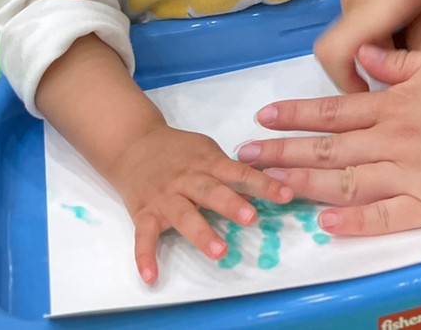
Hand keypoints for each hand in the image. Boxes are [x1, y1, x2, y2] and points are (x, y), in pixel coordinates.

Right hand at [105, 124, 292, 283]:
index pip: (240, 172)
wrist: (133, 144)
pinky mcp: (144, 213)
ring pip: (183, 215)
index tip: (287, 194)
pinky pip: (143, 236)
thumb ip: (232, 173)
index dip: (264, 183)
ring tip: (220, 251)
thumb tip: (260, 193)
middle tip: (252, 218)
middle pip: (211, 191)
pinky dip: (145, 256)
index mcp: (207, 163)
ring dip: (201, 233)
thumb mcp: (208, 153)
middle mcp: (187, 179)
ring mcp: (164, 197)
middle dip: (231, 205)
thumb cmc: (179, 152)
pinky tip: (151, 275)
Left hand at [238, 45, 420, 234]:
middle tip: (246, 157)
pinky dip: (354, 222)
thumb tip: (366, 56)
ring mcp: (411, 176)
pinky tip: (326, 223)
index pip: (334, 111)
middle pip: (328, 150)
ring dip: (306, 186)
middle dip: (283, 153)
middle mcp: (394, 141)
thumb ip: (401, 64)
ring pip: (347, 184)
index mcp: (395, 105)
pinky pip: (386, 217)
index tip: (264, 118)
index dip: (296, 115)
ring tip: (272, 188)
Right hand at [316, 0, 420, 91]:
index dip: (346, 83)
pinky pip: (365, 10)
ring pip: (361, 30)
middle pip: (352, 50)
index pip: (333, 56)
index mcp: (373, 6)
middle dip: (380, 70)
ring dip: (386, 44)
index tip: (376, 96)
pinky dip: (384, 22)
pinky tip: (420, 10)